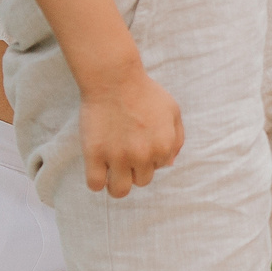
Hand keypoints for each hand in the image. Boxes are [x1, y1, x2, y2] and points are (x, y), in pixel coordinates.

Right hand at [78, 65, 183, 197]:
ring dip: (116, 185)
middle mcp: (143, 156)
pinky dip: (97, 182)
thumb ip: (176, 139)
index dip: (149, 157)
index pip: (158, 168)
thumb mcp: (172, 111)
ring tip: (111, 172)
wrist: (114, 79)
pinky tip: (98, 170)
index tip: (140, 143)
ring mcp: (118, 157)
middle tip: (125, 153)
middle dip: (134, 170)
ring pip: (119, 191)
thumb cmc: (144, 92)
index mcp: (163, 147)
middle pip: (141, 181)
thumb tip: (168, 164)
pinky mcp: (94, 155)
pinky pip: (95, 184)